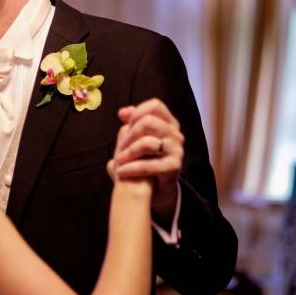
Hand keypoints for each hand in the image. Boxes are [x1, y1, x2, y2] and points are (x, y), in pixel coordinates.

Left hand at [112, 99, 183, 223]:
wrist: (156, 189)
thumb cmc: (145, 160)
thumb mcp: (137, 140)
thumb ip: (132, 123)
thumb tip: (122, 112)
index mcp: (169, 123)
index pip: (155, 106)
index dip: (138, 112)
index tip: (126, 123)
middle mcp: (175, 134)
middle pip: (148, 121)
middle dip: (130, 134)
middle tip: (120, 147)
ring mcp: (177, 150)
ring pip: (147, 143)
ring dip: (129, 152)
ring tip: (118, 160)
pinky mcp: (174, 167)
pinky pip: (149, 164)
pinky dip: (132, 168)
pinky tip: (120, 172)